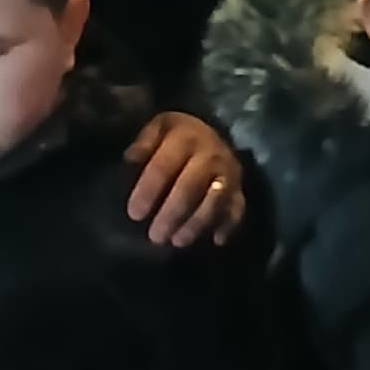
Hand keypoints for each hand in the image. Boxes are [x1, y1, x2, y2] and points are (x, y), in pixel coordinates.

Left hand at [124, 110, 244, 248]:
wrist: (217, 133)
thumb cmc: (178, 137)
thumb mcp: (159, 128)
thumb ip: (144, 143)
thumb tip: (130, 160)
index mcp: (186, 137)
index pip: (164, 166)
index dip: (148, 191)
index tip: (135, 214)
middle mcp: (211, 155)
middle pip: (190, 187)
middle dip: (171, 214)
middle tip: (155, 236)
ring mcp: (229, 174)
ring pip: (214, 202)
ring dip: (196, 224)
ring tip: (178, 241)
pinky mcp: (239, 191)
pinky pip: (237, 210)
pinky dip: (228, 226)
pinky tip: (215, 239)